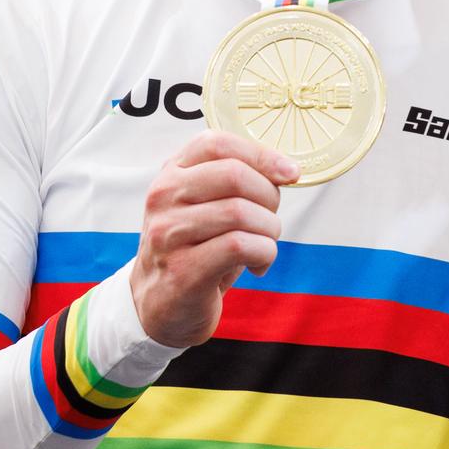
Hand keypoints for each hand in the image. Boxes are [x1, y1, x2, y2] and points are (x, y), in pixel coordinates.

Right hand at [129, 131, 299, 347]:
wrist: (158, 304)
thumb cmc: (195, 249)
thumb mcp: (206, 206)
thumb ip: (236, 182)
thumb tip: (287, 170)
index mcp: (172, 174)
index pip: (217, 143)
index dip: (262, 154)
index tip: (290, 173)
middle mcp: (163, 197)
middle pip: (234, 175)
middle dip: (269, 196)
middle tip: (270, 220)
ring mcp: (168, 233)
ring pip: (241, 212)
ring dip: (269, 230)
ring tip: (264, 245)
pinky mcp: (182, 269)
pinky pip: (240, 246)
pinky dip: (264, 253)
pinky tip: (259, 265)